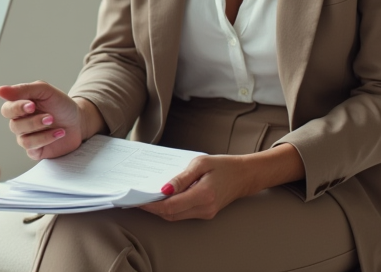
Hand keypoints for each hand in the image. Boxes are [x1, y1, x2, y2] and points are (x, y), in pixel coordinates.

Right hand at [0, 82, 103, 160]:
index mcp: (19, 107)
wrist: (78, 121)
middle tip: (50, 117)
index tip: (32, 106)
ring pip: (23, 139)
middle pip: (14, 126)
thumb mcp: (45, 91)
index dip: (17, 108)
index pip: (7, 110)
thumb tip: (0, 90)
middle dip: (33, 122)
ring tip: (55, 123)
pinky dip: (47, 140)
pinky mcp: (35, 151)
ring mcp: (27, 137)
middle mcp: (20, 123)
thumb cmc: (61, 105)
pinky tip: (59, 133)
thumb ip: (24, 89)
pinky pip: (32, 149)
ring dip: (41, 131)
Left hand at [136, 154, 252, 220]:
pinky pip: (183, 214)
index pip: (171, 206)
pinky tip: (162, 199)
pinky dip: (170, 208)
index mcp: (203, 195)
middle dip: (152, 208)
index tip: (137, 199)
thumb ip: (182, 177)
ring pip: (175, 216)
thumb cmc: (223, 165)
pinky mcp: (206, 213)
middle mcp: (204, 208)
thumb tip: (164, 189)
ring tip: (146, 198)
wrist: (244, 175)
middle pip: (171, 214)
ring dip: (160, 209)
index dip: (152, 204)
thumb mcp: (201, 163)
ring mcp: (206, 213)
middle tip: (136, 199)